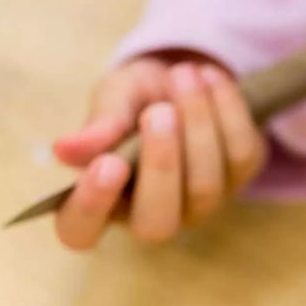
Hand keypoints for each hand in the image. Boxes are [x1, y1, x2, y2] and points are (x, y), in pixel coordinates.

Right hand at [52, 52, 266, 249]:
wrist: (186, 80)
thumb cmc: (137, 99)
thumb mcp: (115, 97)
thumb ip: (100, 123)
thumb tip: (65, 150)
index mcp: (102, 200)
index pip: (81, 230)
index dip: (91, 206)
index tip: (108, 163)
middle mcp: (151, 215)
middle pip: (156, 223)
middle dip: (162, 165)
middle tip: (160, 112)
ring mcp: (199, 204)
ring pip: (204, 187)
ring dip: (198, 126)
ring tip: (184, 75)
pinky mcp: (239, 178)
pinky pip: (240, 155)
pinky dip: (228, 110)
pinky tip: (212, 78)